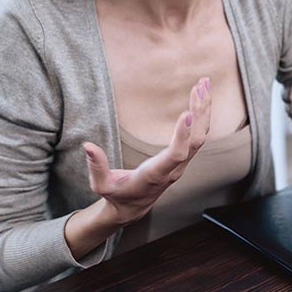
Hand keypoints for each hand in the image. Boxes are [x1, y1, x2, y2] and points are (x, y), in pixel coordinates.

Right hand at [82, 76, 210, 224]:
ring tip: (204, 83)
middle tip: (200, 86)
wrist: (133, 208)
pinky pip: (198, 135)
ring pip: (201, 136)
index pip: (176, 155)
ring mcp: (182, 163)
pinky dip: (201, 114)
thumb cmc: (116, 195)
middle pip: (197, 141)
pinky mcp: (184, 157)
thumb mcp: (101, 185)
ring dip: (204, 109)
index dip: (183, 136)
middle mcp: (174, 168)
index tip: (187, 113)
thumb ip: (96, 167)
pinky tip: (201, 96)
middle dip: (200, 113)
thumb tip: (88, 146)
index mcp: (156, 174)